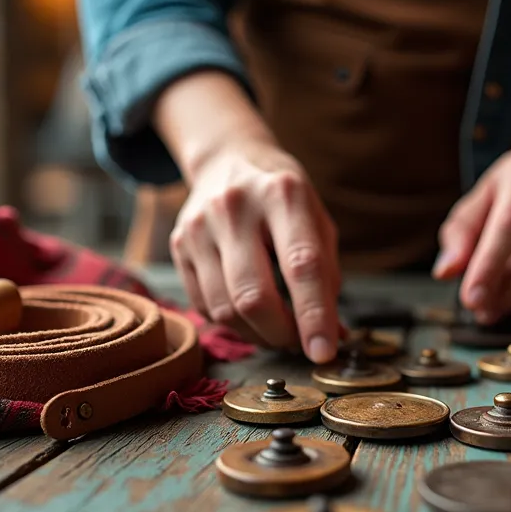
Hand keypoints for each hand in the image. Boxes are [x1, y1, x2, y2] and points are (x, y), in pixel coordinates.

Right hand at [169, 138, 341, 362]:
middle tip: (300, 342)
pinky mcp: (178, 245)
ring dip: (257, 335)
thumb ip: (327, 275)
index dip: (315, 316)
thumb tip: (332, 336)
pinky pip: (205, 306)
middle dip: (282, 334)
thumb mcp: (317, 220)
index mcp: (283, 194)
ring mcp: (200, 226)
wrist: (228, 159)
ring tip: (278, 330)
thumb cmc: (282, 197)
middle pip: (254, 296)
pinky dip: (233, 323)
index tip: (325, 352)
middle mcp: (235, 207)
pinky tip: (249, 313)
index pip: (302, 265)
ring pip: (225, 309)